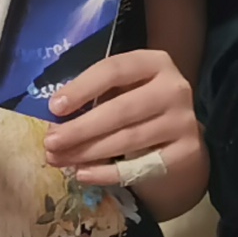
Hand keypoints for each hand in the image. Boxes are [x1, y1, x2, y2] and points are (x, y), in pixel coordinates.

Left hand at [39, 45, 199, 195]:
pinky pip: (141, 166)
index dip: (82, 88)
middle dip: (80, 128)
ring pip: (129, 139)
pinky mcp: (187, 152)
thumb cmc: (136, 103)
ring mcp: (183, 121)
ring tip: (58, 159)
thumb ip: (92, 96)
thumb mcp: (119, 89)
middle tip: (50, 142)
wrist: (177, 134)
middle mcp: (174, 89)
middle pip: (121, 109)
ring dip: (88, 152)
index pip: (114, 69)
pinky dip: (107, 173)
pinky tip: (83, 173)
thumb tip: (55, 119)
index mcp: (153, 62)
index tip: (54, 107)